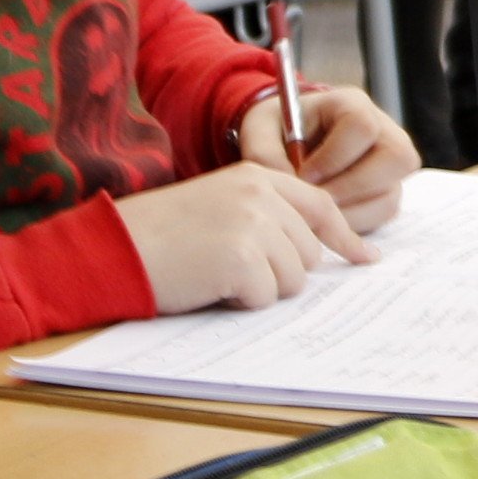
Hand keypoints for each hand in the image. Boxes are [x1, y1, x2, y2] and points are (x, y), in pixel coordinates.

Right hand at [119, 159, 369, 314]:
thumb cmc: (159, 235)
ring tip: (214, 272)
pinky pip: (266, 297)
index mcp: (256, 177)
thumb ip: (264, 216)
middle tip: (229, 266)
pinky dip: (239, 301)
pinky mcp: (243, 259)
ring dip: (259, 288)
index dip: (344, 238)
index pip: (320, 207)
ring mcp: (254, 225)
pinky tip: (207, 284)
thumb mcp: (217, 206)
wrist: (112, 247)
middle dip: (279, 271)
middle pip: (309, 252)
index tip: (365, 259)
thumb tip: (314, 254)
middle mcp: (261, 195)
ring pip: (292, 279)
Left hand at [237, 80, 418, 226]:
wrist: (287, 142)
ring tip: (315, 212)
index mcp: (352, 105)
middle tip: (315, 200)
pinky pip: (384, 215)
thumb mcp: (259, 130)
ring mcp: (391, 165)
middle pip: (397, 159)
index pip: (362, 127)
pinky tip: (325, 218)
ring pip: (390, 194)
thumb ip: (264, 153)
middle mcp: (384, 131)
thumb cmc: (277, 130)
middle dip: (350, 189)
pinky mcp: (388, 191)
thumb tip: (289, 186)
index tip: (303, 174)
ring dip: (350, 212)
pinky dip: (353, 223)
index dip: (334, 157)